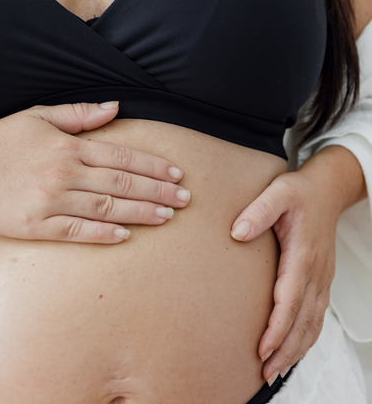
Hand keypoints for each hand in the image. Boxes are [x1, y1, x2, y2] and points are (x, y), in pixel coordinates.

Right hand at [0, 102, 189, 242]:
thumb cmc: (1, 139)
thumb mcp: (40, 115)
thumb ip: (81, 113)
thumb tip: (116, 108)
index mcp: (69, 146)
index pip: (122, 158)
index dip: (153, 167)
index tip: (176, 174)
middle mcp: (65, 173)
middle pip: (122, 184)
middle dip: (158, 192)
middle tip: (184, 199)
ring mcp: (51, 201)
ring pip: (106, 208)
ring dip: (140, 213)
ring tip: (166, 217)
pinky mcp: (35, 226)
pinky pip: (76, 231)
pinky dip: (102, 234)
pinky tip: (125, 236)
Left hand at [230, 171, 337, 384]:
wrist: (327, 191)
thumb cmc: (299, 193)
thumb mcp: (278, 193)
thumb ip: (259, 211)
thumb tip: (237, 233)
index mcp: (302, 255)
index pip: (290, 300)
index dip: (277, 327)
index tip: (262, 348)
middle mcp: (315, 272)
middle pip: (302, 321)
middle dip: (284, 349)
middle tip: (265, 372)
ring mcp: (321, 278)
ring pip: (312, 323)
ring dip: (295, 349)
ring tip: (276, 370)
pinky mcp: (320, 279)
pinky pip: (317, 315)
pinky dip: (306, 337)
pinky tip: (294, 348)